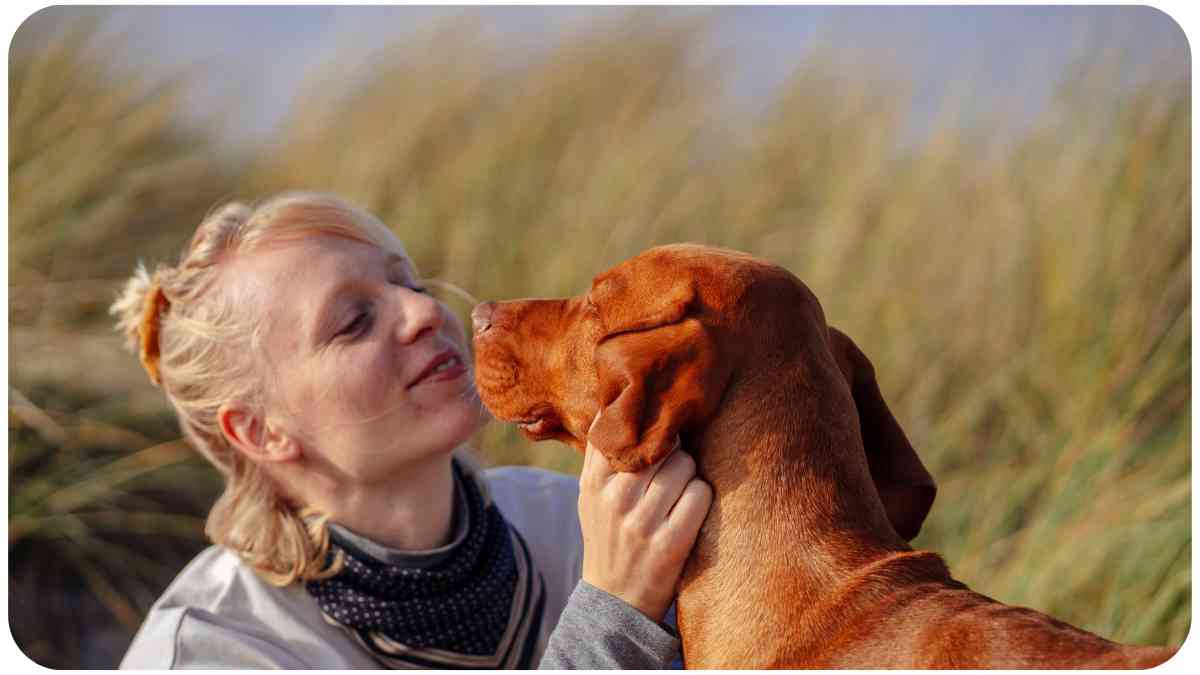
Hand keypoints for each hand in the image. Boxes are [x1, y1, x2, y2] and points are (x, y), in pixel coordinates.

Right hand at [577, 417, 712, 621]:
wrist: (616, 601)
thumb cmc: (609, 536)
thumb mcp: (591, 497)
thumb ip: (601, 455)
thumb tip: (615, 403)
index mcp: (593, 483)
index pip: (621, 430)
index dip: (644, 424)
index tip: (654, 425)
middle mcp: (615, 500)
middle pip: (661, 445)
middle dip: (673, 451)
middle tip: (671, 467)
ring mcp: (642, 523)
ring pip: (684, 465)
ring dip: (689, 473)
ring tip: (679, 490)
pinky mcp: (670, 544)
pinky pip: (700, 494)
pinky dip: (701, 496)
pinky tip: (690, 509)